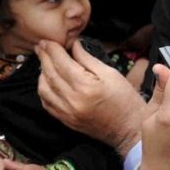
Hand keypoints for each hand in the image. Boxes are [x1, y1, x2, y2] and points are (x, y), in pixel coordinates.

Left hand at [36, 39, 145, 156]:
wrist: (128, 129)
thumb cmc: (124, 99)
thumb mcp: (111, 74)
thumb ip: (88, 59)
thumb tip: (73, 45)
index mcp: (85, 86)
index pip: (61, 63)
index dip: (52, 50)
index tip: (48, 40)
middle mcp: (72, 100)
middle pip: (50, 74)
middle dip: (44, 57)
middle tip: (41, 46)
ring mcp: (67, 112)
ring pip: (44, 89)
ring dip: (41, 73)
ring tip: (45, 62)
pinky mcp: (65, 120)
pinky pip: (47, 103)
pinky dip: (43, 90)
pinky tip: (47, 81)